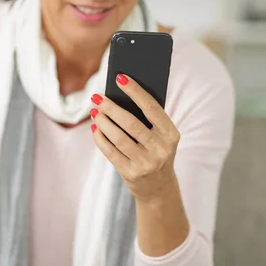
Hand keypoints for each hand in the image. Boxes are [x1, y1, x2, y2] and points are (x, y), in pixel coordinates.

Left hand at [90, 74, 179, 201]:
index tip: (120, 77)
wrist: (158, 187)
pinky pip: (110, 151)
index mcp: (171, 134)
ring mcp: (146, 163)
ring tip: (94, 111)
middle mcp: (161, 149)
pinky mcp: (131, 173)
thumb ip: (147, 119)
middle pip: (131, 122)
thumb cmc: (156, 152)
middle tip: (97, 96)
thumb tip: (119, 95)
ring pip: (118, 137)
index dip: (135, 91)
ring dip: (103, 122)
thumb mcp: (161, 137)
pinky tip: (95, 128)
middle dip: (111, 107)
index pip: (151, 107)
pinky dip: (100, 138)